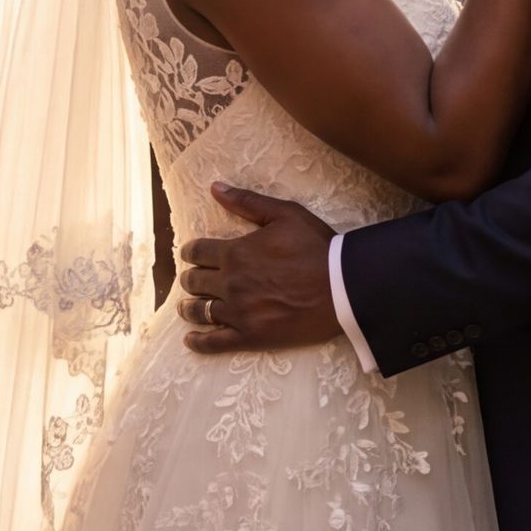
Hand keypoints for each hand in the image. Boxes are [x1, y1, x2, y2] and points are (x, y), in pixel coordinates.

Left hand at [176, 185, 342, 353]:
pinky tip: (190, 339)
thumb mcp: (285, 214)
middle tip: (192, 280)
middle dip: (190, 279)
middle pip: (194, 282)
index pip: (197, 252)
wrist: (343, 287)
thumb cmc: (316, 247)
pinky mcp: (251, 337)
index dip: (190, 252)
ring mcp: (239, 313)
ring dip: (189, 308)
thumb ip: (247, 201)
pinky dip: (198, 342)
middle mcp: (231, 284)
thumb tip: (215, 188)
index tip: (190, 255)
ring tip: (187, 307)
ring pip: (199, 312)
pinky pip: (214, 343)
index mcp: (235, 253)